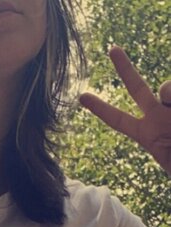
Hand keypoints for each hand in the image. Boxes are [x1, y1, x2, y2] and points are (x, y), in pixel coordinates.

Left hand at [78, 46, 170, 175]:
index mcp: (147, 135)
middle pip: (138, 88)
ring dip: (168, 96)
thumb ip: (157, 132)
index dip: (101, 109)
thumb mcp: (169, 160)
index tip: (81, 97)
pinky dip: (170, 98)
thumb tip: (166, 92)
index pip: (119, 119)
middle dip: (125, 69)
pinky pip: (169, 91)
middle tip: (112, 49)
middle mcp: (159, 115)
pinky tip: (169, 114)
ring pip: (165, 88)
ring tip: (169, 123)